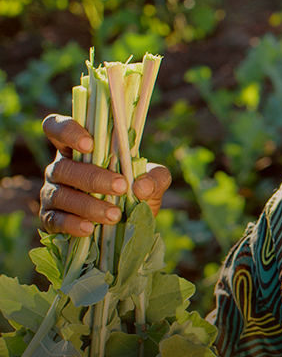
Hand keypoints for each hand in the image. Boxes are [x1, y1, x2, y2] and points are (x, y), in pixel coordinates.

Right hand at [39, 113, 171, 236]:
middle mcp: (60, 168)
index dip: (67, 131)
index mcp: (78, 148)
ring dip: (88, 205)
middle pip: (64, 167)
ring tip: (114, 214)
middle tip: (120, 186)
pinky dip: (71, 224)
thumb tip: (142, 186)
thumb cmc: (136, 191)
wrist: (131, 223)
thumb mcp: (153, 180)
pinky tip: (89, 228)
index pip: (57, 128)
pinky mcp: (50, 218)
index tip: (90, 143)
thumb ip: (156, 177)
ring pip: (60, 195)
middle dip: (93, 177)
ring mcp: (52, 193)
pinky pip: (53, 220)